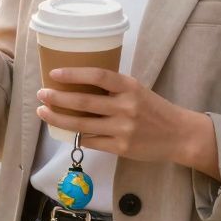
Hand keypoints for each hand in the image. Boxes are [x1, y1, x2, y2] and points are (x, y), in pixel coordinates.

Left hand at [35, 67, 218, 177]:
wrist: (179, 135)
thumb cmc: (154, 109)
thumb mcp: (136, 90)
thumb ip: (113, 88)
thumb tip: (77, 83)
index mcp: (129, 87)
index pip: (97, 76)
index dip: (74, 74)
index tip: (54, 73)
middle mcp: (126, 107)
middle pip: (84, 102)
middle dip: (58, 98)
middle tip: (41, 94)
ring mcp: (123, 129)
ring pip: (82, 124)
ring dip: (59, 118)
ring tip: (43, 112)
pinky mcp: (121, 148)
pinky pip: (91, 141)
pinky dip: (76, 135)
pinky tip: (65, 130)